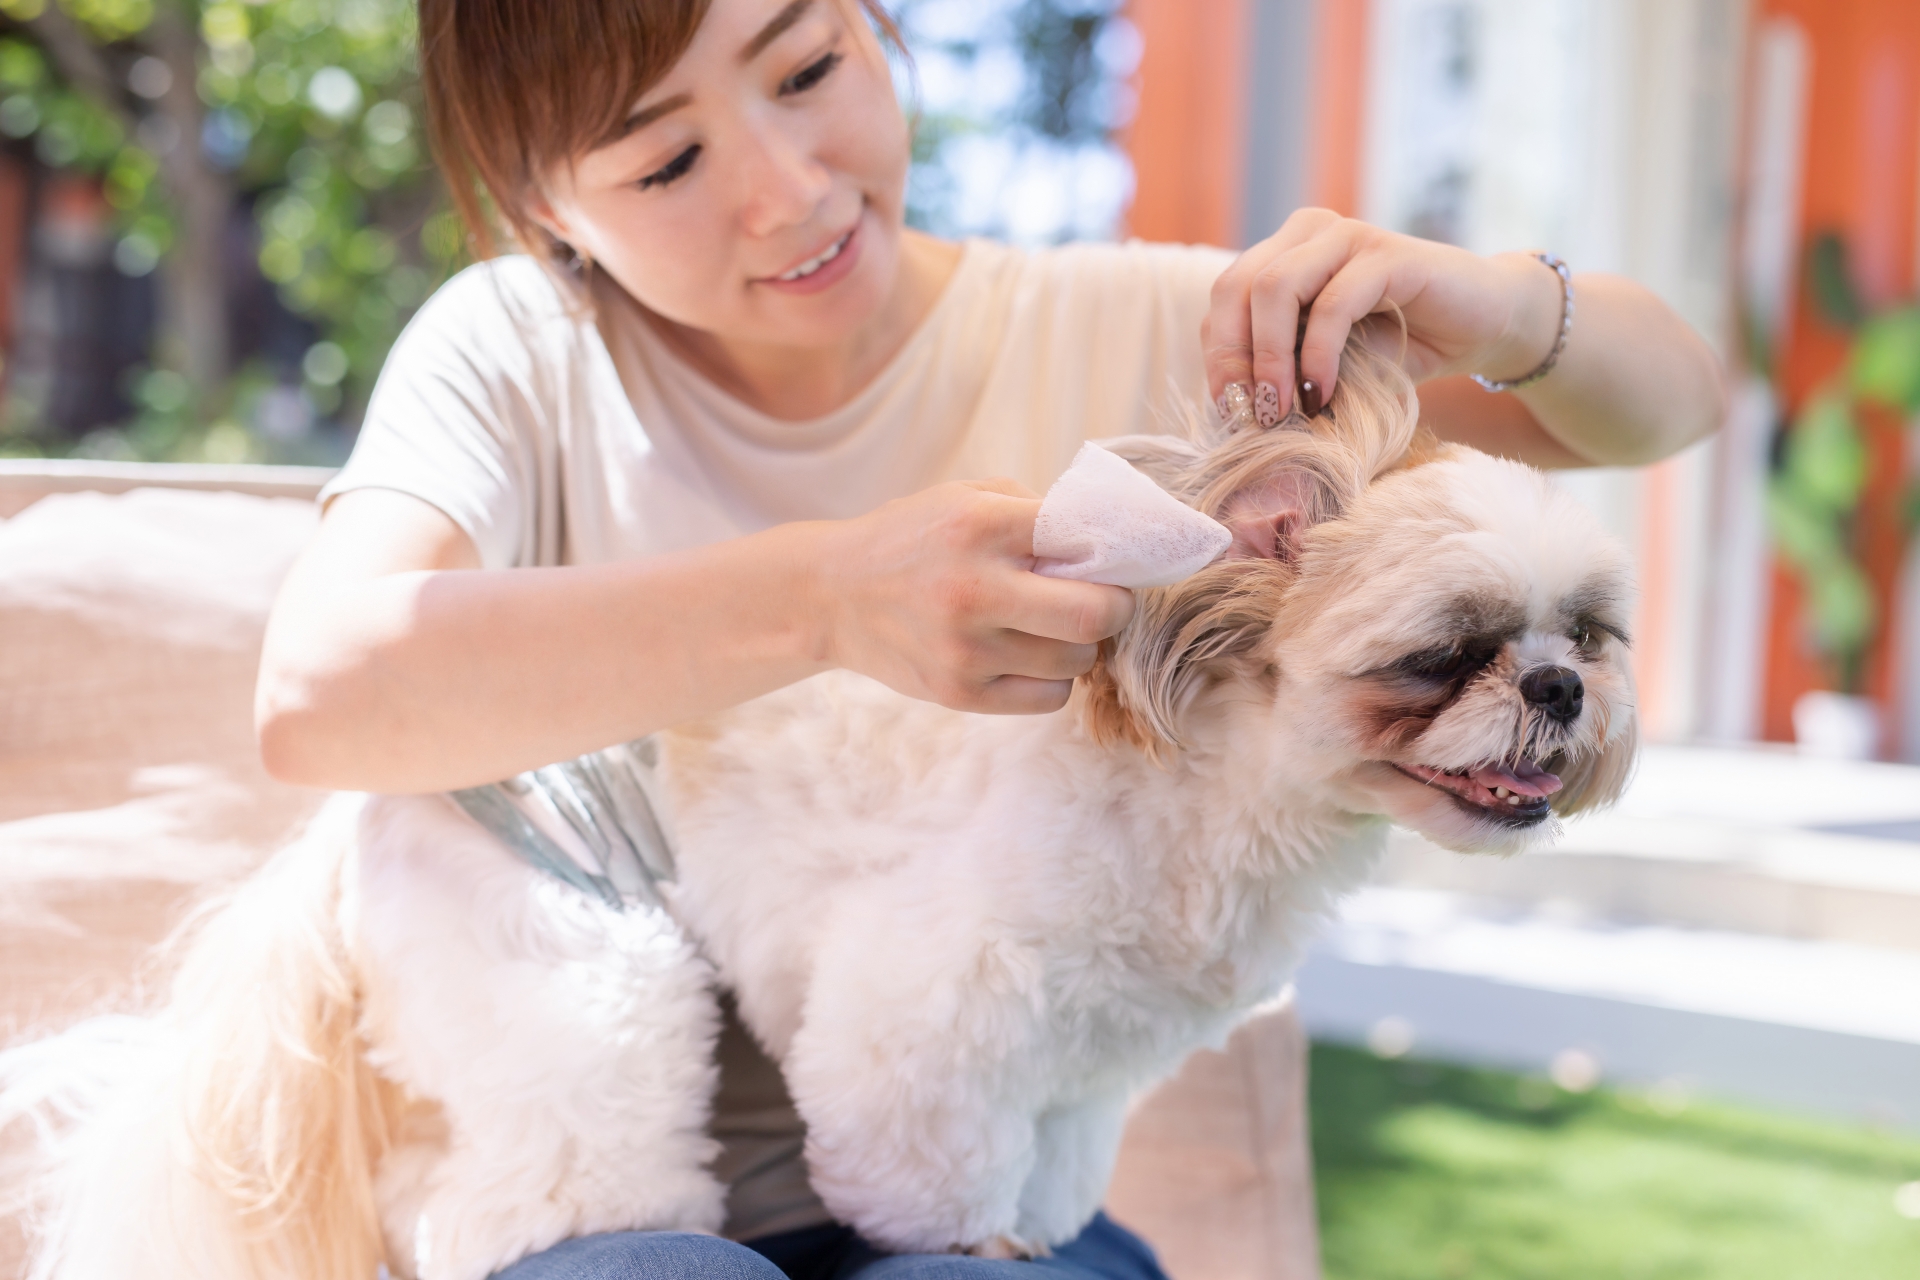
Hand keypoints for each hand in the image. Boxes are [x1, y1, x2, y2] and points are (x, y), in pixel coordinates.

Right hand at [809, 480, 1135, 713]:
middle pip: (1093, 614)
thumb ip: (1035, 513)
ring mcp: (964, 648)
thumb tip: (1110, 542)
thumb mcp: (967, 499)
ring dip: (1079, 645)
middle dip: (1114, 608)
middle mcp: (973, 588)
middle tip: (1105, 602)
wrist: (832, 595)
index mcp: (979, 525)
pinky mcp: (958, 693)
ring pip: (1076, 660)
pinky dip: (1052, 678)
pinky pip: (1049, 697)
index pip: (1084, 538)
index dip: (1113, 551)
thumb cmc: (914, 540)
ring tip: (1053, 627)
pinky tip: (1029, 656)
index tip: (1114, 559)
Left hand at [1202, 209, 1564, 421]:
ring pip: (1275, 288)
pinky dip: (1318, 356)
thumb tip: (1230, 411)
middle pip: (1237, 288)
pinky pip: (1332, 304)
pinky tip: (1322, 393)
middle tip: (1253, 414)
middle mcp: (1308, 232)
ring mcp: (1346, 236)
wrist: (1482, 328)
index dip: (1219, 356)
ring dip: (1270, 358)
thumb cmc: (1398, 348)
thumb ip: (1279, 367)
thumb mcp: (1325, 362)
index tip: (1232, 412)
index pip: (1224, 299)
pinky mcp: (1386, 254)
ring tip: (1282, 409)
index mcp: (1283, 251)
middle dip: (1235, 359)